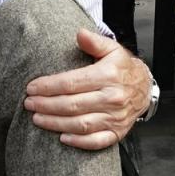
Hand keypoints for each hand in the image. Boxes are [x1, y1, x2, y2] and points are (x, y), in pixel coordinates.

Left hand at [23, 29, 150, 149]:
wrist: (145, 87)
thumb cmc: (123, 68)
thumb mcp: (112, 49)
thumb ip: (94, 41)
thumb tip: (79, 33)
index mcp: (108, 75)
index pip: (72, 82)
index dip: (49, 86)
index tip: (32, 87)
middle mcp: (112, 98)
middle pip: (72, 105)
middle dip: (46, 105)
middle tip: (29, 103)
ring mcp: (115, 117)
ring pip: (80, 124)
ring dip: (56, 123)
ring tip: (37, 118)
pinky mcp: (117, 132)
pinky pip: (96, 141)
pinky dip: (79, 142)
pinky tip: (62, 137)